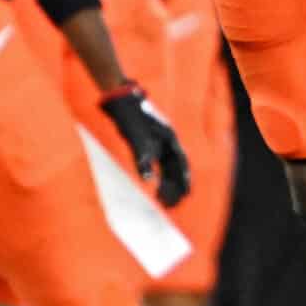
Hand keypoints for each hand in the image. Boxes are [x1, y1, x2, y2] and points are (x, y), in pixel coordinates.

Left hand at [101, 83, 190, 207]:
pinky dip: (156, 176)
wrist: (119, 100)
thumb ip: (143, 157)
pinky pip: (156, 164)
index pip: (181, 163)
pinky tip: (153, 185)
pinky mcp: (147, 144)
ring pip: (167, 167)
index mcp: (169, 138)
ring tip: (161, 201)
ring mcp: (158, 142)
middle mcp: (166, 141)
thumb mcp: (136, 136)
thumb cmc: (130, 116)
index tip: (186, 195)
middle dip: (175, 187)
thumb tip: (147, 180)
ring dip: (166, 183)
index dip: (184, 180)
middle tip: (169, 205)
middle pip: (175, 168)